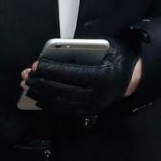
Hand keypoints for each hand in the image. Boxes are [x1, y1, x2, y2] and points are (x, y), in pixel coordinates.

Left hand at [25, 36, 139, 118]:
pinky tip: (38, 98)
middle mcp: (96, 94)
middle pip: (62, 90)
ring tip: (27, 86)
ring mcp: (92, 106)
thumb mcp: (104, 48)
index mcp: (101, 76)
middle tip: (27, 76)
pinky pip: (64, 111)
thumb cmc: (117, 58)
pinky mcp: (88, 112)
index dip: (51, 70)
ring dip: (41, 95)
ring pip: (61, 103)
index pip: (70, 74)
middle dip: (41, 83)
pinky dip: (49, 105)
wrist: (134, 78)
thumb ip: (81, 52)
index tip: (36, 65)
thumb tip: (53, 54)